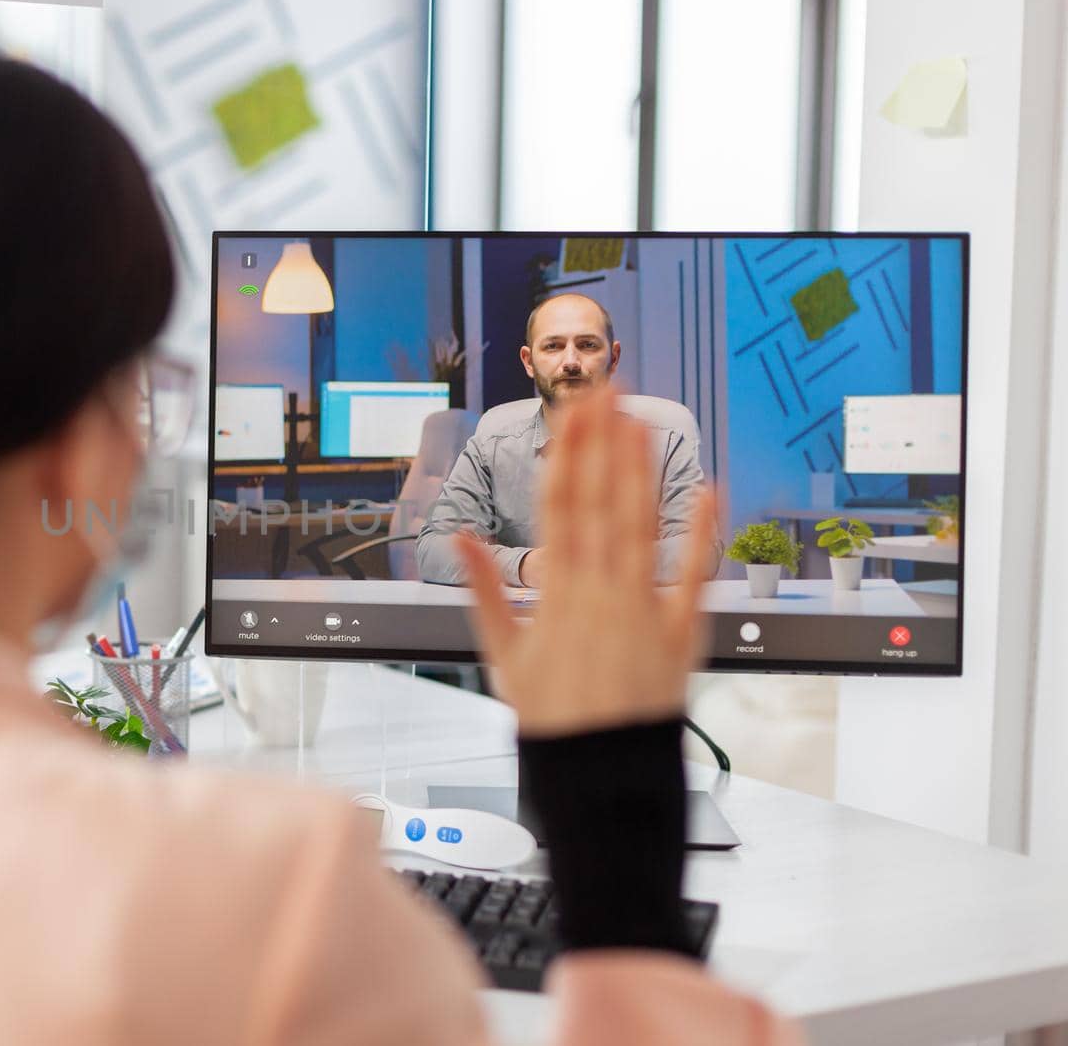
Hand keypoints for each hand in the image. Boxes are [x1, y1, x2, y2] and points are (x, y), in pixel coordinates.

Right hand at [453, 388, 716, 737]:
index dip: (568, 455)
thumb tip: (461, 540)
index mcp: (556, 596)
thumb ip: (486, 592)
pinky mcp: (679, 633)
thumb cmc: (553, 721)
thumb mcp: (503, 657)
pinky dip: (700, 532)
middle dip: (604, 444)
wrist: (601, 778)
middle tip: (610, 392)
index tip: (574, 413)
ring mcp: (642, 610)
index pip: (560, 507)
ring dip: (641, 471)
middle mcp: (600, 594)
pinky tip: (708, 489)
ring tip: (643, 422)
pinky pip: (692, 576)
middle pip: (601, 504)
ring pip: (640, 527)